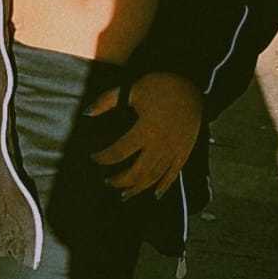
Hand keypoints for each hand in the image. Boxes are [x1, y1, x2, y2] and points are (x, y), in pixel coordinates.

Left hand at [88, 72, 202, 199]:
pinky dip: (164, 186)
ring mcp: (174, 151)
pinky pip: (173, 174)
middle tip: (107, 182)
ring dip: (138, 188)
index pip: (118, 151)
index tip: (93, 157)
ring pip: (154, 177)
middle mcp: (160, 145)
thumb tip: (86, 112)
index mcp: (145, 130)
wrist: (191, 84)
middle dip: (119, 180)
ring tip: (125, 194)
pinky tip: (155, 194)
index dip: (103, 157)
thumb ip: (106, 101)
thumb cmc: (159, 85)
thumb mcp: (131, 89)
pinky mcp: (184, 152)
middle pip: (136, 172)